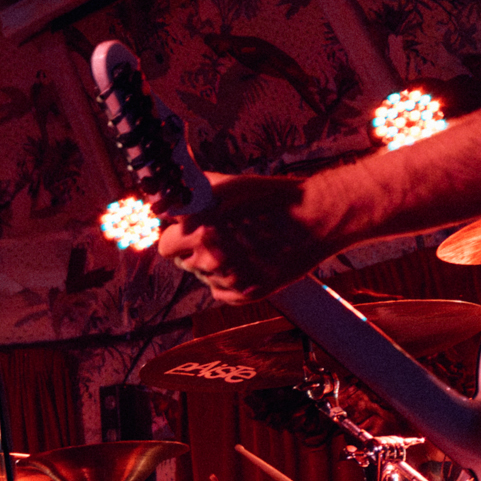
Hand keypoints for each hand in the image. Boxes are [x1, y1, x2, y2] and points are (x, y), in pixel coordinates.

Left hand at [155, 173, 342, 303]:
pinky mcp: (245, 294)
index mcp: (199, 232)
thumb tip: (172, 200)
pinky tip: (247, 263)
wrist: (315, 219)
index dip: (177, 236)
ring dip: (213, 265)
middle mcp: (209, 259)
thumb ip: (195, 193)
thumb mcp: (229, 185)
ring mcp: (227, 279)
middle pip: (183, 263)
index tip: (189, 230)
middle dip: (193, 251)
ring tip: (239, 247)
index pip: (165, 245)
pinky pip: (221, 293)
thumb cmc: (273, 197)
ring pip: (203, 278)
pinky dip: (229, 281)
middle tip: (216, 236)